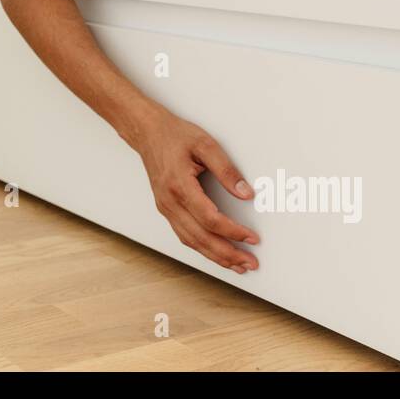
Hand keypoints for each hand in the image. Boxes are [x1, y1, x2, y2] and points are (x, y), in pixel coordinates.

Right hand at [126, 108, 259, 272]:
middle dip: (228, 254)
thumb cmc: (174, 135)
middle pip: (201, 238)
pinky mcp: (166, 209)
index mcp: (180, 186)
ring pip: (191, 242)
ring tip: (237, 265)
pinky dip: (202, 248)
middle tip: (250, 263)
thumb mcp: (206, 145)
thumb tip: (246, 193)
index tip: (252, 237)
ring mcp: (166, 208)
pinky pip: (184, 235)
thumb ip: (227, 170)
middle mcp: (170, 202)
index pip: (210, 219)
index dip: (233, 232)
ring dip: (216, 256)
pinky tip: (215, 253)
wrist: (147, 133)